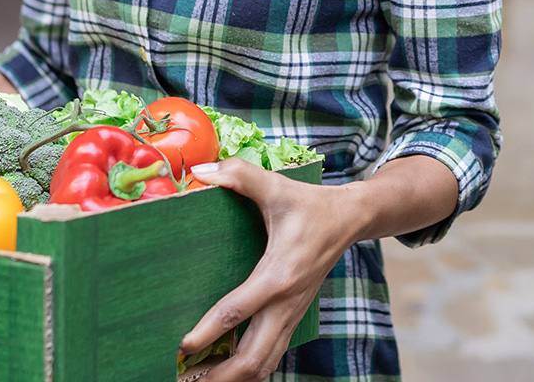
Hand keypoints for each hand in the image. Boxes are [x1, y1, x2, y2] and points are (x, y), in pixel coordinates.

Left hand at [178, 160, 366, 381]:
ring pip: (263, 364)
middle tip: (184, 380)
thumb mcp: (277, 186)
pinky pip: (270, 355)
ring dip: (232, 378)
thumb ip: (240, 176)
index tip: (182, 346)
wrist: (351, 219)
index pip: (239, 310)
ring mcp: (291, 315)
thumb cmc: (311, 203)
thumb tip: (200, 172)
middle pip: (253, 358)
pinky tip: (223, 369)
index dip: (209, 331)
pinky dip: (247, 370)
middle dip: (219, 376)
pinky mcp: (293, 317)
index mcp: (280, 274)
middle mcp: (286, 303)